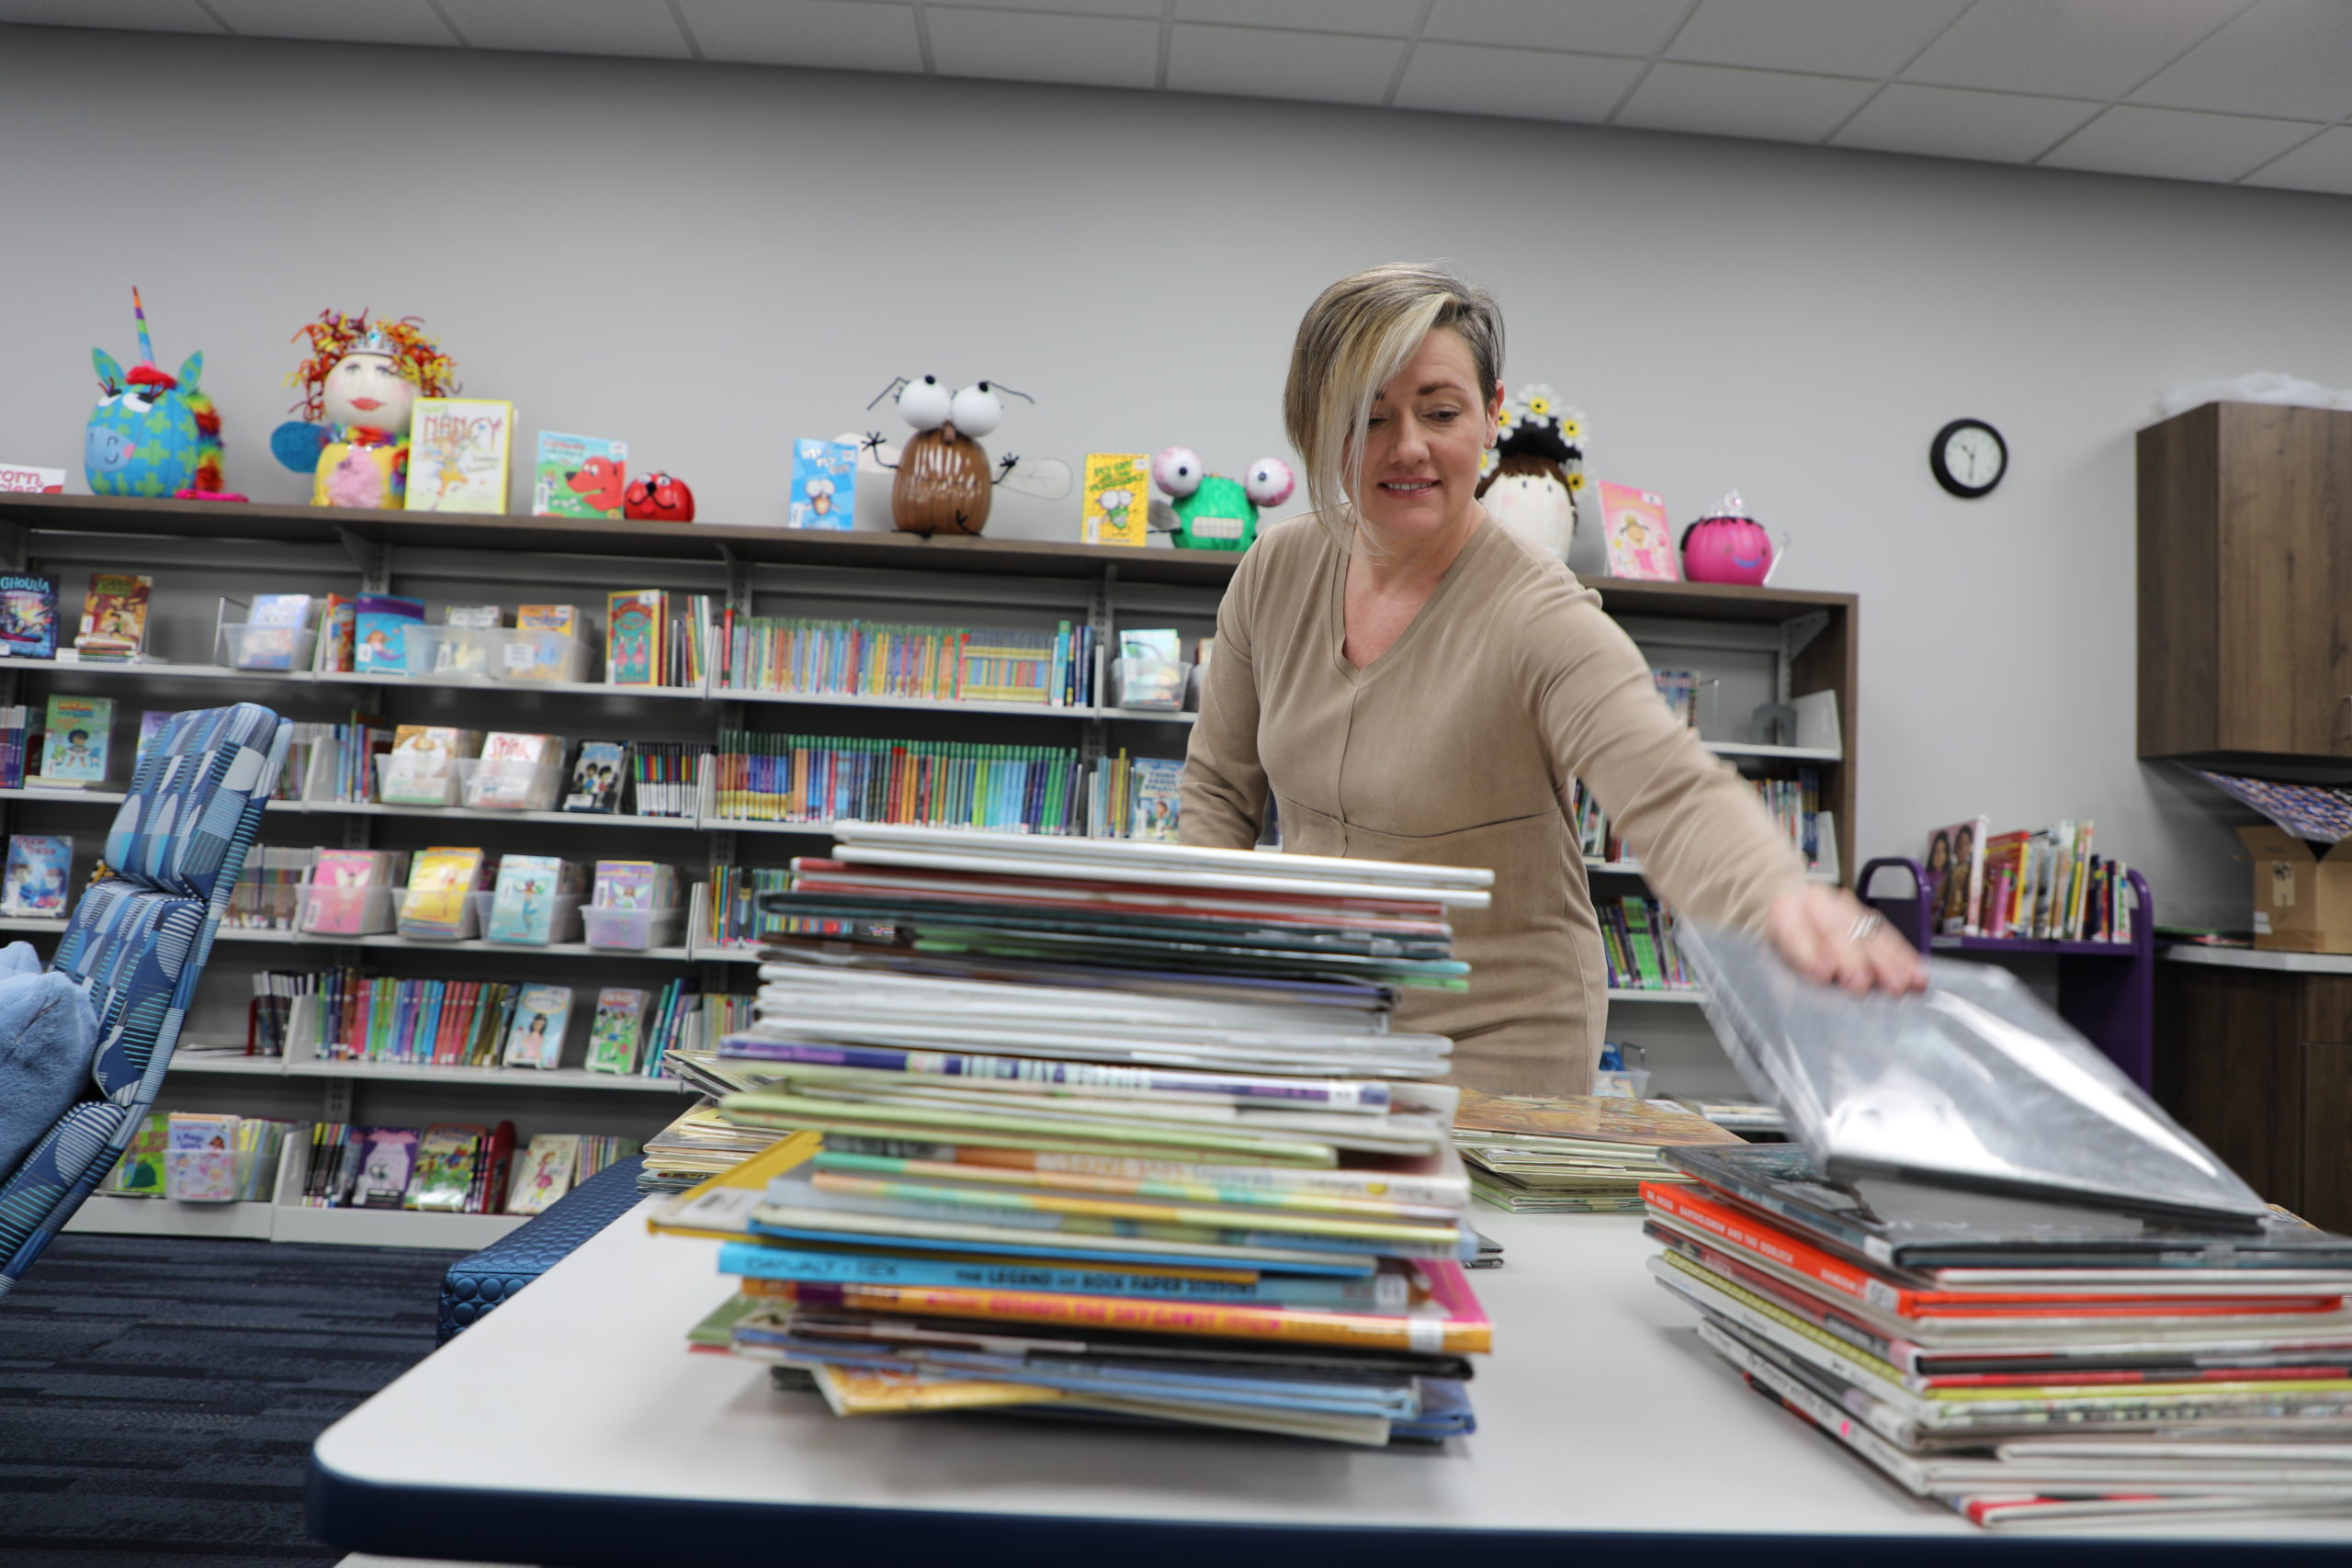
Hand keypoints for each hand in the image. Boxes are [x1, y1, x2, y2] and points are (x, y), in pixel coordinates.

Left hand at [1764, 884, 1927, 995]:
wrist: (1788, 901)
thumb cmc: (1781, 938)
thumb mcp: (1769, 952)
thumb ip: (1781, 973)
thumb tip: (1792, 1000)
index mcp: (1785, 909)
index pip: (1795, 930)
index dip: (1809, 953)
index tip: (1823, 974)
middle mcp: (1817, 902)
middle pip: (1837, 928)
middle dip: (1852, 958)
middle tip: (1862, 984)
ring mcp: (1845, 906)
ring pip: (1868, 931)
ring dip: (1888, 960)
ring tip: (1902, 983)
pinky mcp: (1867, 916)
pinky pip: (1888, 935)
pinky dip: (1904, 957)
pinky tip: (1917, 973)